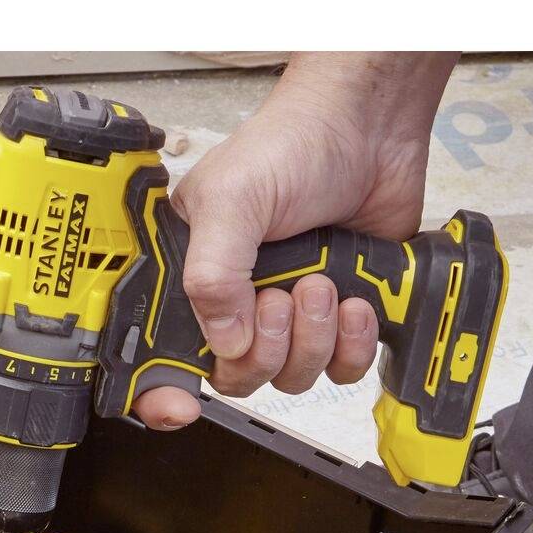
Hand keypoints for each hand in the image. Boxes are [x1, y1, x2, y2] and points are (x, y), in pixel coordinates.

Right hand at [135, 52, 456, 430]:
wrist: (370, 127)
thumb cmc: (293, 143)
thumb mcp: (232, 200)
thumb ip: (214, 274)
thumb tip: (227, 342)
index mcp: (192, 275)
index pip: (161, 354)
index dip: (163, 389)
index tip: (179, 405)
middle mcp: (237, 301)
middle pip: (237, 377)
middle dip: (266, 347)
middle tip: (281, 296)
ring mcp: (289, 311)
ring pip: (292, 376)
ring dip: (314, 338)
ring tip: (322, 282)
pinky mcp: (338, 316)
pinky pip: (341, 368)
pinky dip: (352, 343)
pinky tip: (355, 299)